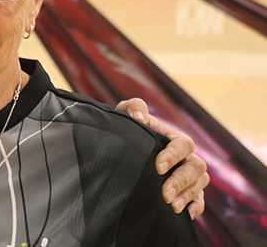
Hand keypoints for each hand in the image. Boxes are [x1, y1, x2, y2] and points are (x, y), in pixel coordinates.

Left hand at [116, 98, 208, 218]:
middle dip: (181, 181)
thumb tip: (139, 117)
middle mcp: (184, 156)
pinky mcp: (185, 190)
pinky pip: (199, 199)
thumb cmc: (127, 129)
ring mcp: (187, 173)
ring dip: (187, 195)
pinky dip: (195, 207)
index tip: (157, 167)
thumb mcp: (125, 115)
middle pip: (196, 167)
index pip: (183, 144)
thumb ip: (133, 108)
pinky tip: (184, 214)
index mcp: (173, 137)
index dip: (174, 155)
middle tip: (164, 194)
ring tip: (171, 206)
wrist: (123, 147)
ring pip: (200, 183)